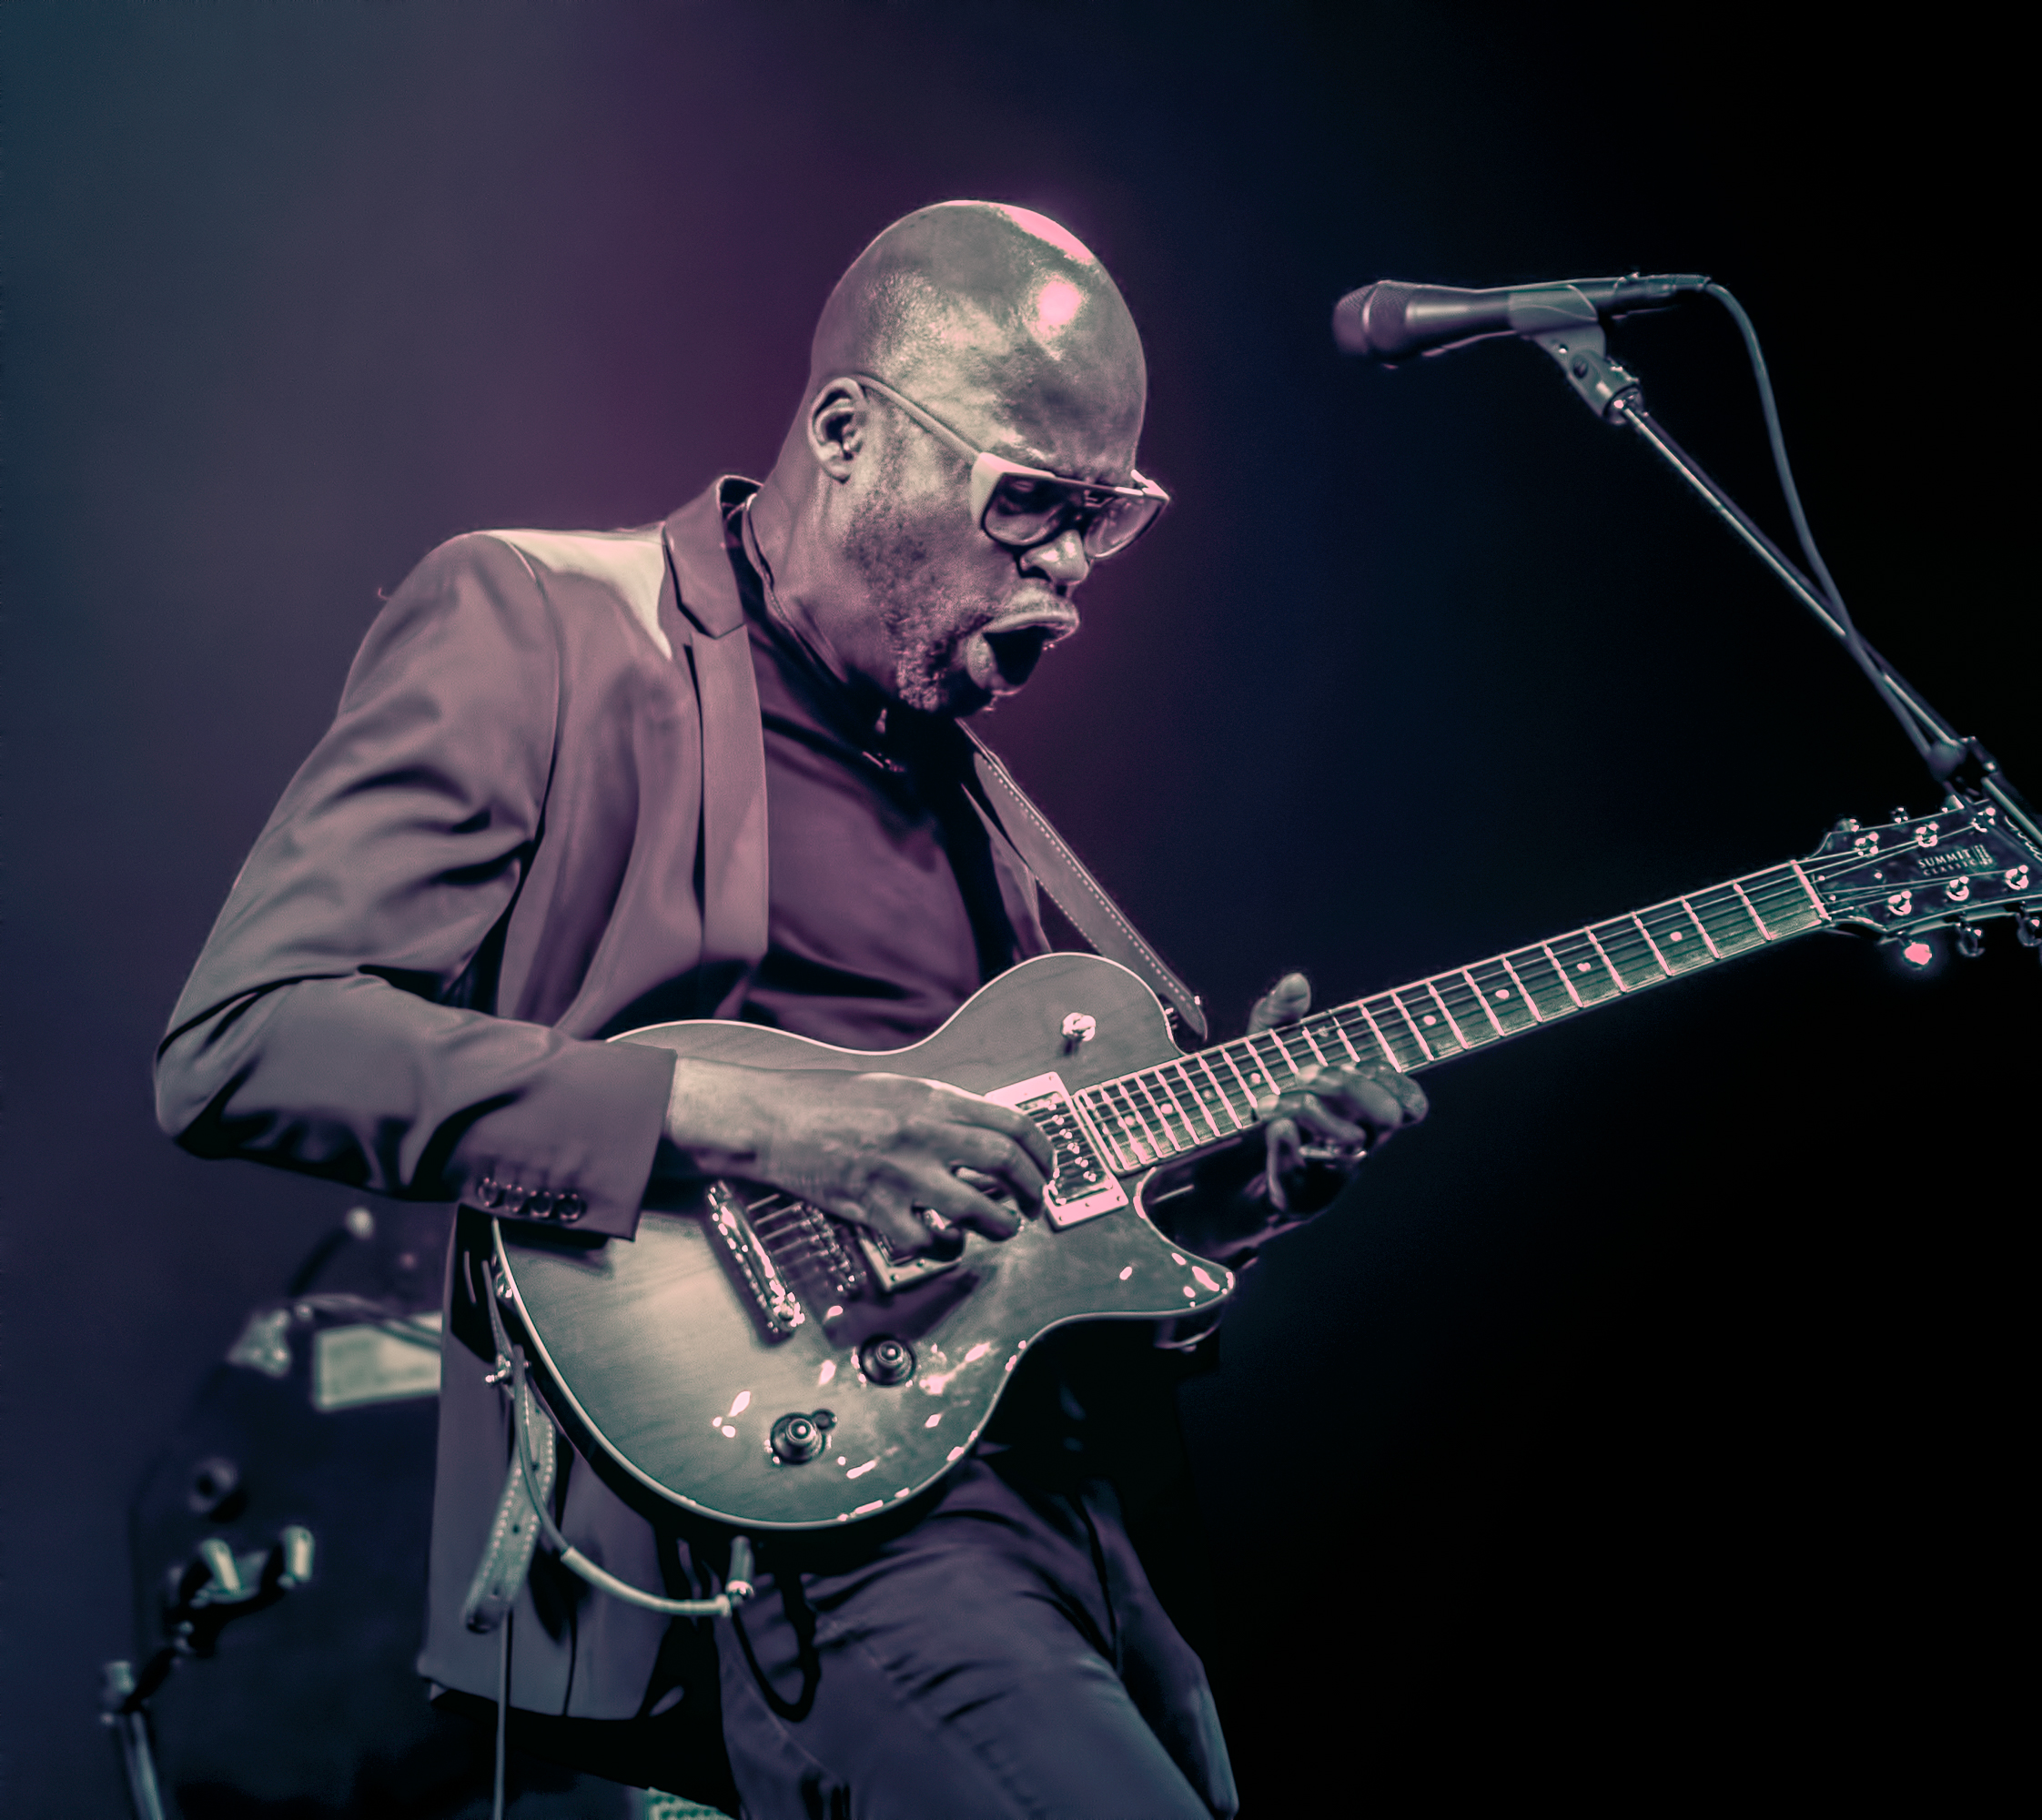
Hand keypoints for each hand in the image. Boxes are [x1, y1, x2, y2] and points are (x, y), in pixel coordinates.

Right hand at [661, 1060, 1051, 1255]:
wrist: (773, 1119)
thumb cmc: (829, 1102)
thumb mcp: (898, 1088)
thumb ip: (943, 1109)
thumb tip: (989, 1134)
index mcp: (933, 1099)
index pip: (1013, 1122)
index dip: (1042, 1152)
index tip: (1046, 1170)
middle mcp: (924, 1133)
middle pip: (1006, 1165)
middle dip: (1033, 1192)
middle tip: (1035, 1206)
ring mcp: (900, 1174)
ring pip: (977, 1210)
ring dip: (1000, 1227)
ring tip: (1001, 1229)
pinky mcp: (874, 1209)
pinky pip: (928, 1242)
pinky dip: (946, 1248)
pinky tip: (947, 1243)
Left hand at [1247, 972, 1427, 1214]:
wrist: (1225, 1166)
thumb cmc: (1262, 1097)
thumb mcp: (1263, 1048)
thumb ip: (1280, 1014)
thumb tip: (1295, 981)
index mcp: (1362, 1108)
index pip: (1410, 1100)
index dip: (1394, 1080)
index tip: (1352, 1063)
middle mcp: (1358, 1142)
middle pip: (1387, 1116)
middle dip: (1350, 1086)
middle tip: (1303, 1073)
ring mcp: (1331, 1170)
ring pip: (1347, 1144)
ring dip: (1309, 1110)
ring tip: (1265, 1098)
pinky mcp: (1299, 1193)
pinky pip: (1302, 1173)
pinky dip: (1286, 1145)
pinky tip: (1273, 1125)